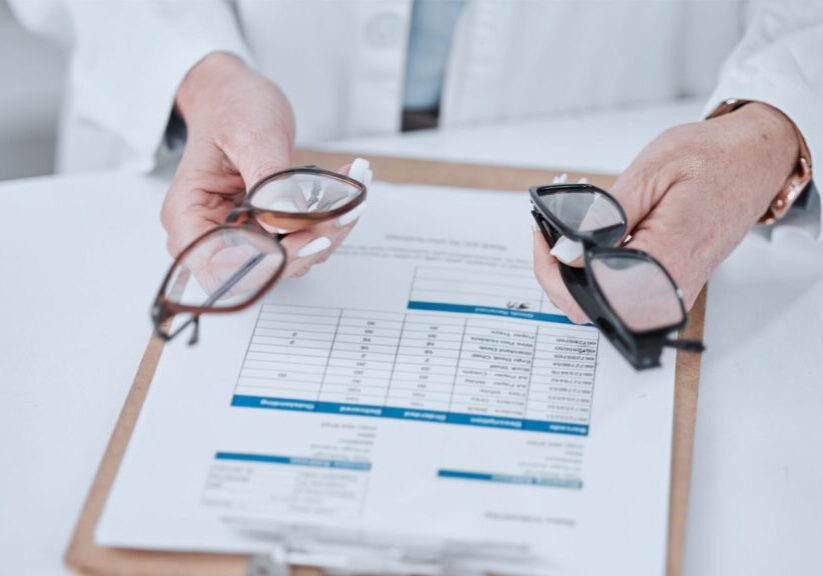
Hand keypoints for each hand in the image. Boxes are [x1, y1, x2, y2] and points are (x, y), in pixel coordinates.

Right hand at [160, 52, 361, 280]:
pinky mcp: (265, 232)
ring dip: (323, 238)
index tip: (305, 238)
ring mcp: (239, 236)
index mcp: (188, 216)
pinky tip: (344, 199)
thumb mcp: (251, 135)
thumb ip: (270, 180)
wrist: (233, 97)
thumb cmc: (231, 108)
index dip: (264, 264)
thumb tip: (289, 221)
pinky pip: (298, 244)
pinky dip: (325, 227)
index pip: (219, 268)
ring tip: (349, 202)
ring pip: (286, 263)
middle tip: (341, 215)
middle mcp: (210, 234)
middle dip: (305, 250)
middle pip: (258, 271)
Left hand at [534, 102, 798, 323]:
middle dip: (559, 273)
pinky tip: (596, 242)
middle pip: (589, 308)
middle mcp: (669, 287)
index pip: (590, 294)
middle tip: (551, 232)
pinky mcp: (669, 287)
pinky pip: (621, 295)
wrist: (756, 162)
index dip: (554, 270)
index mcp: (664, 260)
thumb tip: (566, 252)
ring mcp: (670, 292)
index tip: (544, 234)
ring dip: (577, 274)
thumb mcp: (651, 172)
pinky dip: (599, 273)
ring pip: (602, 304)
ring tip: (573, 233)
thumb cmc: (714, 159)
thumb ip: (604, 218)